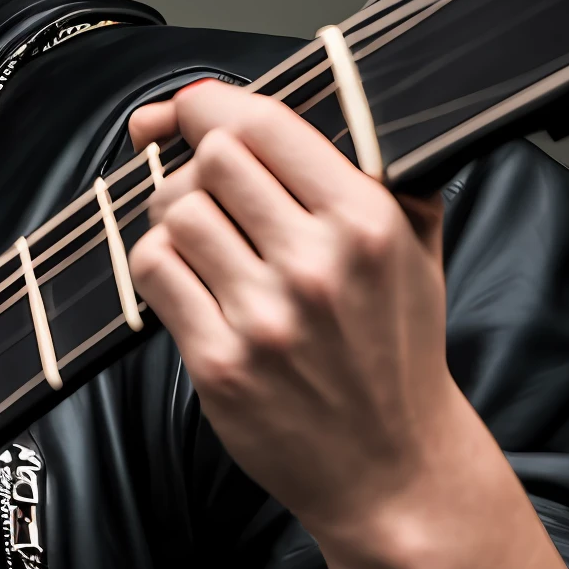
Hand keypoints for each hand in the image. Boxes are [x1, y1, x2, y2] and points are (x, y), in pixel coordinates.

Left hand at [126, 78, 476, 558]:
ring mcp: (266, 316)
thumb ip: (371, 166)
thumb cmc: (396, 349)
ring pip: (174, 214)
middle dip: (196, 168)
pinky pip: (153, 273)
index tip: (190, 112)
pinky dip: (157, 267)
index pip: (263, 125)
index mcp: (367, 221)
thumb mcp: (414, 246)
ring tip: (201, 244)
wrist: (393, 468)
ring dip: (173, 219)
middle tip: (205, 193)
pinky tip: (186, 283)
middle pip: (210, 162)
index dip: (209, 106)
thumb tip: (281, 100)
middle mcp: (317, 263)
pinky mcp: (220, 363)